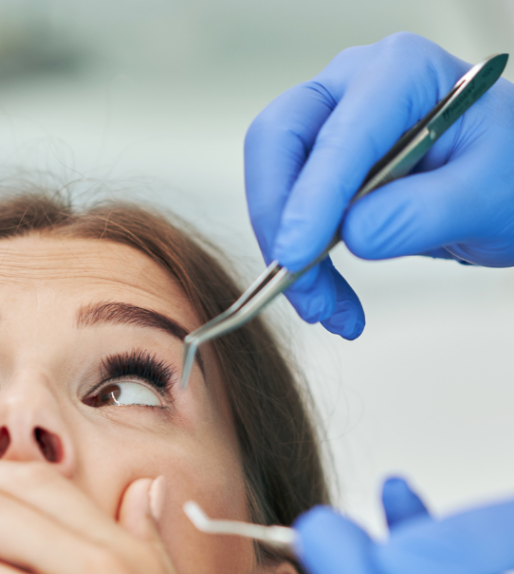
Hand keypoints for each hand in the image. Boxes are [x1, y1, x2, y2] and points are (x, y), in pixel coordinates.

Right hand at [245, 32, 513, 338]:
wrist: (504, 182)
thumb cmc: (507, 171)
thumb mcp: (488, 193)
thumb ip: (423, 212)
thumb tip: (354, 234)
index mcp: (400, 73)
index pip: (336, 134)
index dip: (310, 198)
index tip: (296, 257)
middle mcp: (351, 88)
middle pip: (277, 144)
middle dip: (280, 223)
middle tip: (298, 285)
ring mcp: (327, 127)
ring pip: (274, 186)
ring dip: (288, 256)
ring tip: (326, 308)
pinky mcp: (315, 170)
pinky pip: (286, 217)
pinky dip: (301, 267)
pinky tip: (330, 301)